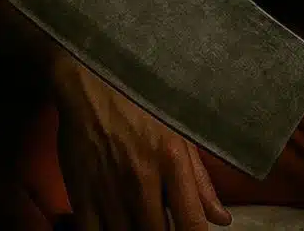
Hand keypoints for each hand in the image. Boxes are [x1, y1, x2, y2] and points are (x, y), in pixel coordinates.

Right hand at [53, 58, 231, 229]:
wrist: (91, 86)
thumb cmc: (140, 104)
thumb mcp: (179, 133)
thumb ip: (200, 181)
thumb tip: (221, 219)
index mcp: (171, 161)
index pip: (192, 224)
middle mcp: (142, 180)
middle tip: (164, 226)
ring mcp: (110, 191)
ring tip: (142, 224)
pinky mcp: (82, 196)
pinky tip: (116, 227)